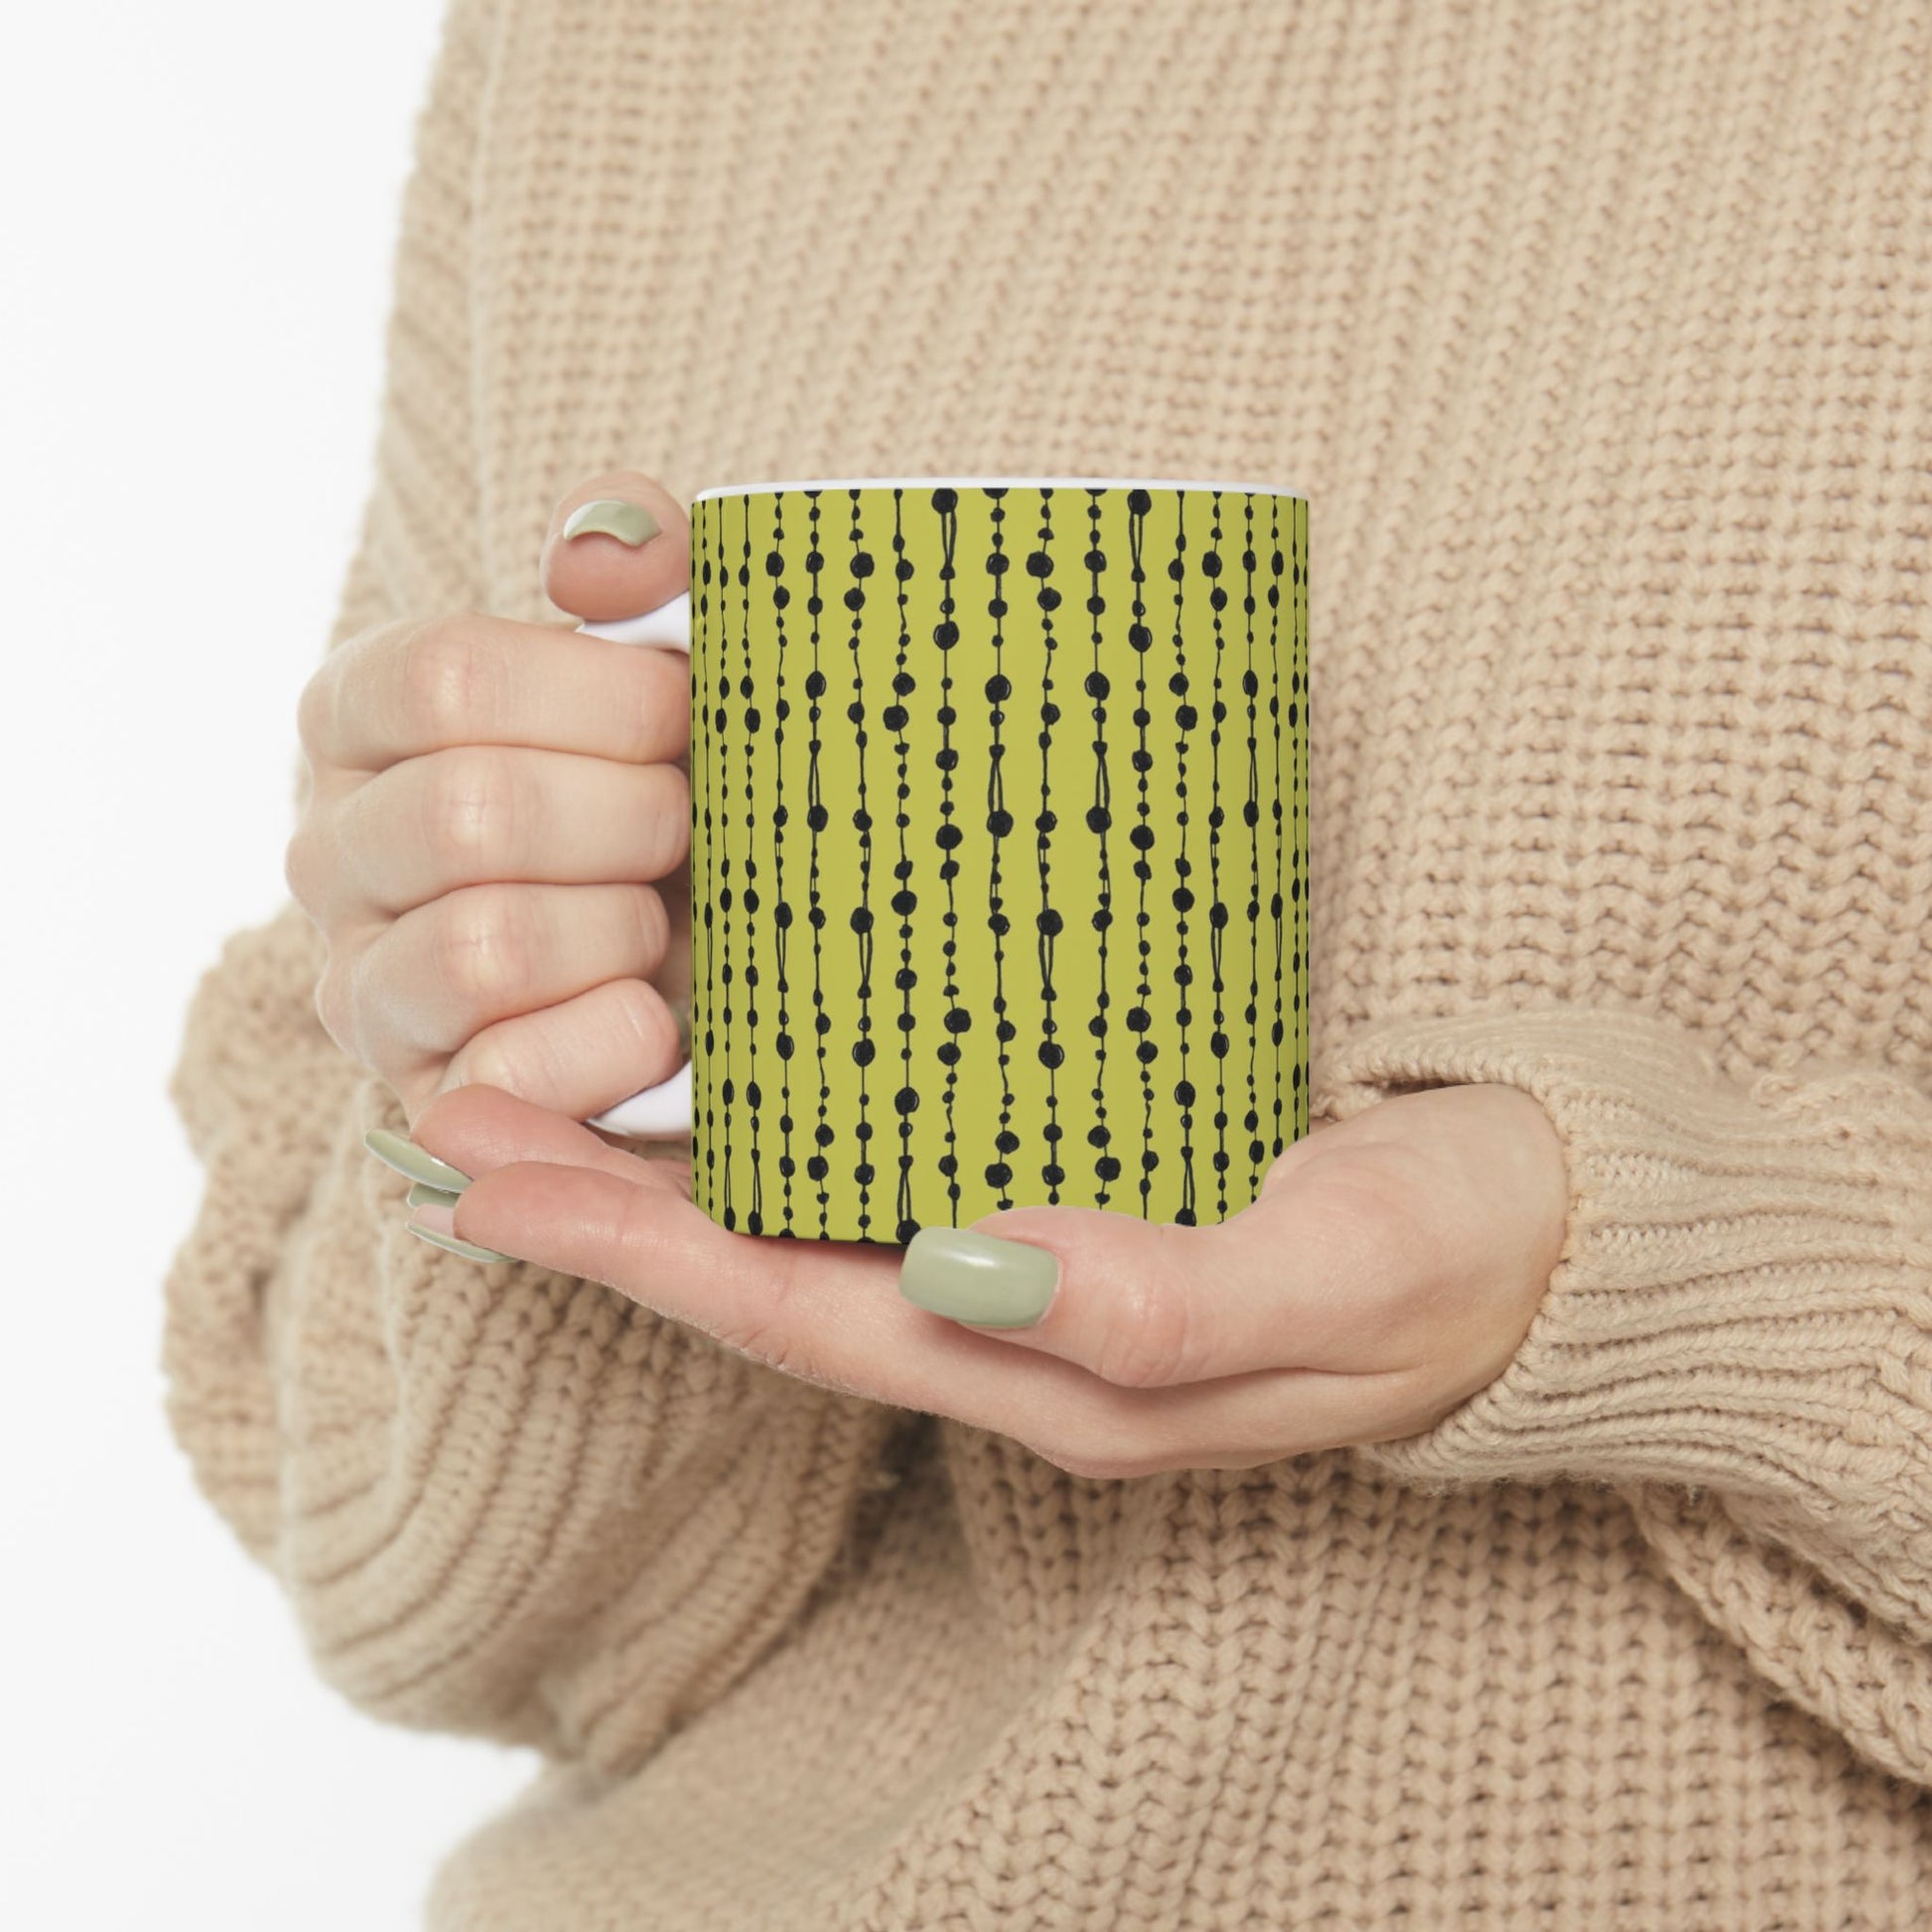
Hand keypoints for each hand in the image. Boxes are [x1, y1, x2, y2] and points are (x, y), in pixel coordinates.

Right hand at [286, 470, 693, 1127]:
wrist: (721, 945)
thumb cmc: (682, 780)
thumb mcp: (677, 653)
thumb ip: (645, 562)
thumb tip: (600, 555)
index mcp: (363, 716)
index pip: (444, 678)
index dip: (602, 699)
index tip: (685, 715)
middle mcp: (330, 849)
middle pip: (470, 814)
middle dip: (632, 820)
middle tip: (691, 826)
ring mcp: (365, 987)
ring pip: (483, 946)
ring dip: (623, 930)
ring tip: (663, 921)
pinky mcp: (426, 1101)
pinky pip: (509, 1075)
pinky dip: (616, 1040)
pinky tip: (659, 1015)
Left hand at [394, 1079, 1569, 1477]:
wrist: (1561, 1234)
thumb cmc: (1461, 1253)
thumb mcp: (1343, 1273)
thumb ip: (1167, 1297)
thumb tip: (976, 1270)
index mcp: (1060, 1370)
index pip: (800, 1316)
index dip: (635, 1252)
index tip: (486, 1175)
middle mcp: (1023, 1329)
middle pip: (770, 1275)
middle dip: (602, 1208)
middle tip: (451, 1114)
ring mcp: (1044, 1267)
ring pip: (816, 1225)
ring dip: (672, 1166)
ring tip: (541, 1081)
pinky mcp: (1082, 1186)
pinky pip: (897, 1169)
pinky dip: (792, 1123)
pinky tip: (742, 1061)